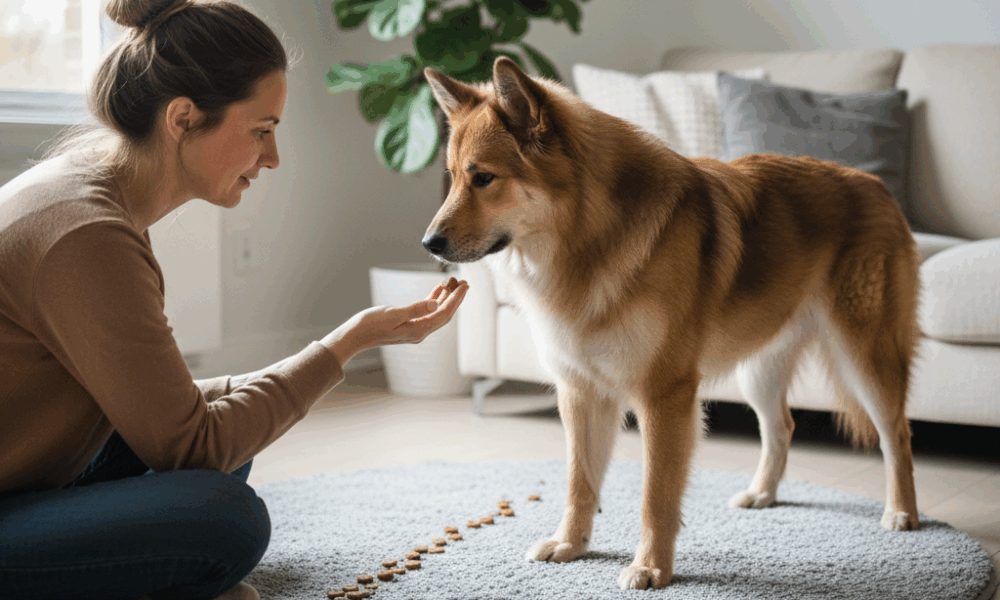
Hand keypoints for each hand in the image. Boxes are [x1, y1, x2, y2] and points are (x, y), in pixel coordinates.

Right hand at [322, 277, 469, 366]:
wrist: (355, 336)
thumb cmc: (370, 324)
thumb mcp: (393, 314)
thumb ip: (415, 308)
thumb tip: (436, 303)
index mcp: (418, 330)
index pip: (444, 313)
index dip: (456, 299)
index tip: (465, 286)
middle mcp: (419, 332)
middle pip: (444, 314)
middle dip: (456, 299)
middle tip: (464, 283)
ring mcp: (414, 329)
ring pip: (436, 313)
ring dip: (446, 299)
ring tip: (454, 284)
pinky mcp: (408, 325)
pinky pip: (426, 312)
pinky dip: (433, 301)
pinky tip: (438, 291)